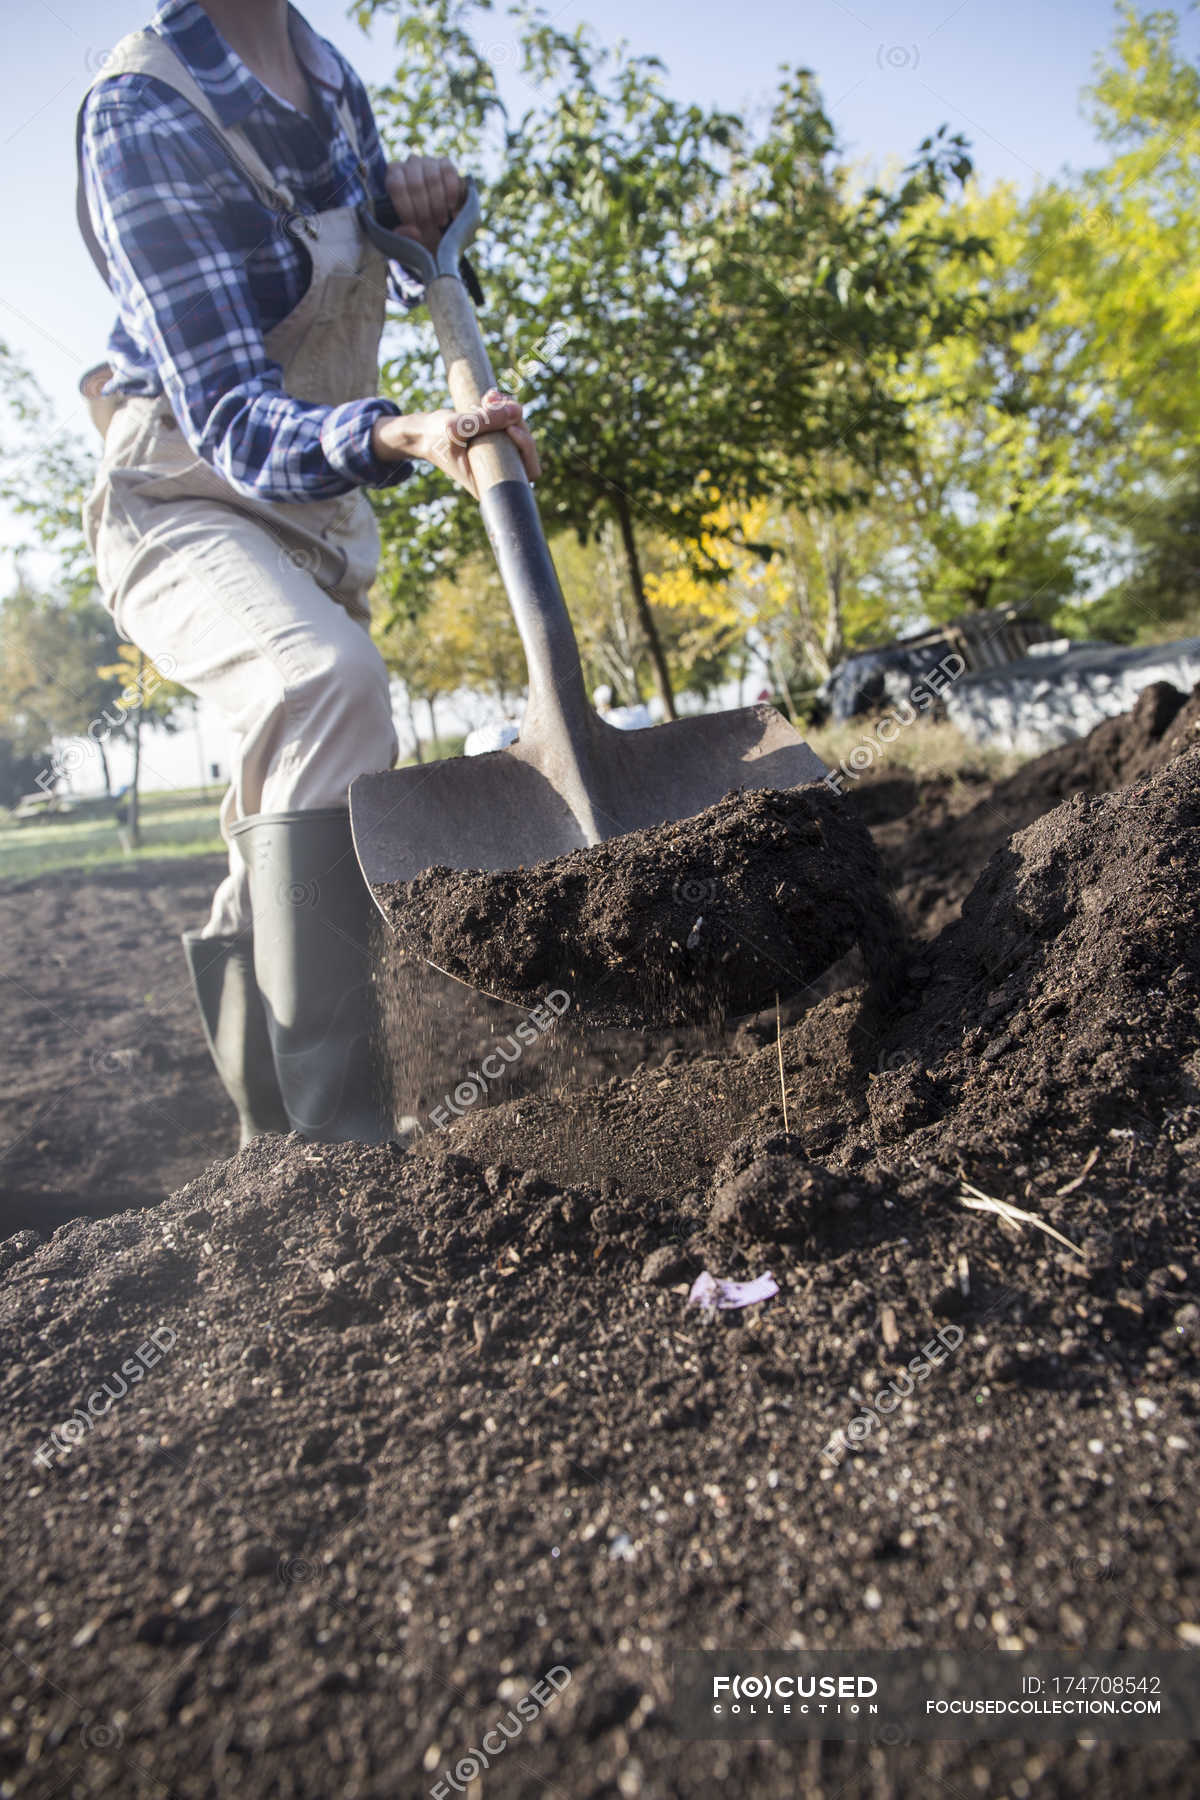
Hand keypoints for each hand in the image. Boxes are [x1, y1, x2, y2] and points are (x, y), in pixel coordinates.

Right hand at [372, 390, 541, 499]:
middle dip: (515, 420)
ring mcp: (499, 455)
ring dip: (509, 410)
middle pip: (527, 447)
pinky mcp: (496, 440)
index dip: (527, 447)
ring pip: (520, 431)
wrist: (423, 433)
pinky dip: (503, 407)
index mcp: (491, 482)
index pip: (529, 470)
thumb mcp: (455, 426)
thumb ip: (485, 419)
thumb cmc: (435, 436)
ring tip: (490, 396)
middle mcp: (499, 471)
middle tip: (496, 401)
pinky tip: (490, 397)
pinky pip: (510, 422)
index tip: (511, 428)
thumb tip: (518, 410)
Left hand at [384, 155, 465, 252]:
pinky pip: (449, 173)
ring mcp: (428, 161)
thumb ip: (404, 237)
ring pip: (432, 178)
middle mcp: (409, 164)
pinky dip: (452, 194)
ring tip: (441, 222)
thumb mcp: (408, 239)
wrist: (442, 225)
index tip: (415, 227)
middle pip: (415, 183)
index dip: (406, 208)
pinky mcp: (446, 164)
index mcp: (393, 176)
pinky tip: (452, 209)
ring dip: (438, 205)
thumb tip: (413, 231)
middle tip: (430, 228)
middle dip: (424, 210)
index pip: (396, 185)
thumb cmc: (419, 230)